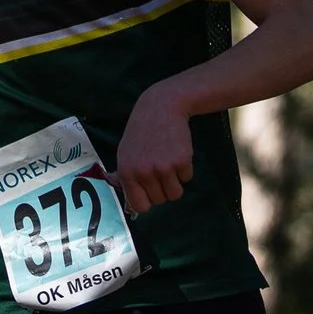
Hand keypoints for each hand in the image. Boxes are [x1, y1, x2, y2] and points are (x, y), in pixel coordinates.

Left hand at [114, 84, 194, 213]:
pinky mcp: (181, 161)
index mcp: (127, 173)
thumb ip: (126, 178)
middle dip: (162, 189)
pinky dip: (185, 169)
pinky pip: (187, 178)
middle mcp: (144, 173)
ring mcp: (163, 168)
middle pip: (160, 200)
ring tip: (169, 164)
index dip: (148, 202)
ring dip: (175, 182)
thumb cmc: (141, 132)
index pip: (139, 206)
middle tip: (161, 170)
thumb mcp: (125, 153)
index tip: (151, 193)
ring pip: (175, 194)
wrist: (161, 107)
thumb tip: (130, 204)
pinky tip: (177, 152)